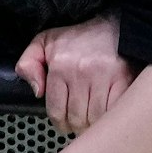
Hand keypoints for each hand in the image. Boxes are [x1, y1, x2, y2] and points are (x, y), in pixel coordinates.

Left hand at [17, 14, 134, 133]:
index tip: (66, 123)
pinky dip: (110, 117)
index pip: (56, 111)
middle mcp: (80, 71)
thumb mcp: (45, 42)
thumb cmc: (81, 38)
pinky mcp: (123, 79)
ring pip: (94, 119)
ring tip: (94, 118)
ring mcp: (103, 76)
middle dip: (77, 126)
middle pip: (76, 119)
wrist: (116, 26)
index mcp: (60, 65)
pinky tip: (109, 113)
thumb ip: (28, 64)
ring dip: (94, 124)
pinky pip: (113, 111)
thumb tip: (37, 91)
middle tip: (81, 121)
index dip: (60, 123)